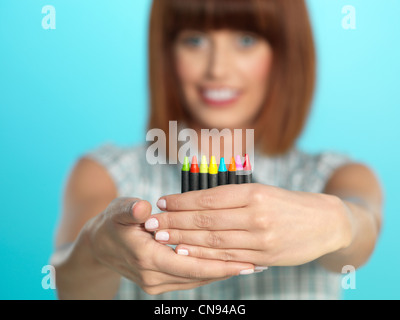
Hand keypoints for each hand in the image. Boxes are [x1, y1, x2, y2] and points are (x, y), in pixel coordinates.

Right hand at [85, 197, 254, 294]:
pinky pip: (189, 278)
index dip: (219, 263)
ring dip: (222, 272)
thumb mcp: (119, 210)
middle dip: (228, 269)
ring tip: (249, 264)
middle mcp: (152, 276)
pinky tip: (227, 264)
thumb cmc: (112, 222)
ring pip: (196, 278)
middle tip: (257, 263)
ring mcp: (155, 282)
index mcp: (146, 257)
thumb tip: (143, 208)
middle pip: (198, 274)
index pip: (190, 264)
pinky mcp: (159, 282)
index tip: (246, 261)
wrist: (98, 246)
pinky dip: (209, 271)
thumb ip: (131, 210)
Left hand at [144, 184, 351, 266]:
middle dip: (175, 221)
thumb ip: (232, 198)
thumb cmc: (288, 204)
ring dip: (183, 239)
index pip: (209, 198)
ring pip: (213, 240)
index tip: (162, 201)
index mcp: (254, 193)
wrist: (326, 222)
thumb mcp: (262, 191)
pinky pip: (228, 257)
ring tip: (162, 237)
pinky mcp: (265, 257)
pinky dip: (204, 255)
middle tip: (152, 222)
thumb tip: (196, 203)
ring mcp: (261, 238)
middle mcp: (256, 215)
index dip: (182, 201)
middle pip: (206, 219)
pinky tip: (186, 253)